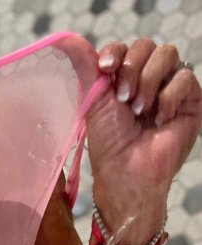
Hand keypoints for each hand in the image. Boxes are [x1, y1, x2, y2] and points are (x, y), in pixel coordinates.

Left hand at [85, 39, 201, 208]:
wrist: (126, 172)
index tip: (106, 68)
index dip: (116, 52)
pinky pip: (184, 77)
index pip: (125, 48)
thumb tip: (79, 46)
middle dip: (132, 68)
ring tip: (139, 110)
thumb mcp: (94, 103)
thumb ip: (91, 72)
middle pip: (147, 45)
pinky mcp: (190, 100)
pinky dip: (168, 97)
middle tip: (123, 99)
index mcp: (124, 80)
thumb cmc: (109, 145)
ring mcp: (170, 89)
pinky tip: (159, 119)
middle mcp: (148, 81)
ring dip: (148, 81)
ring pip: (167, 54)